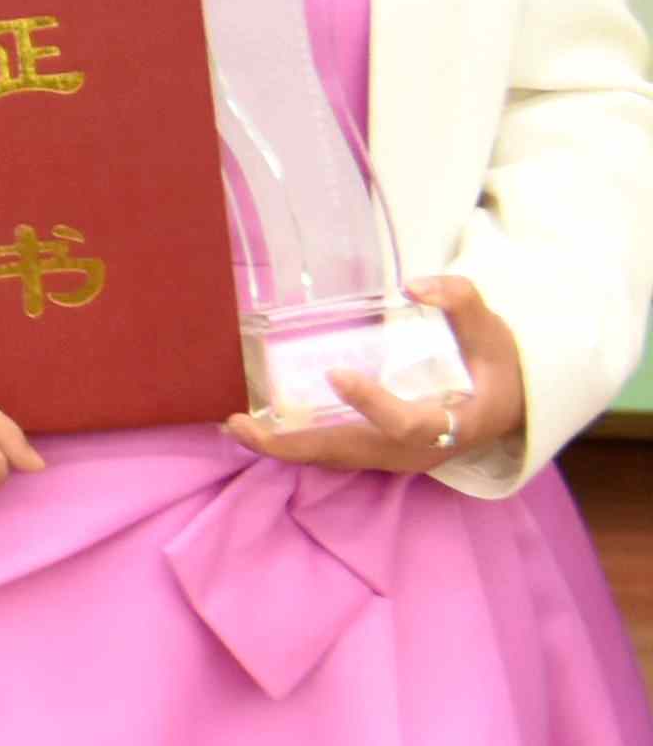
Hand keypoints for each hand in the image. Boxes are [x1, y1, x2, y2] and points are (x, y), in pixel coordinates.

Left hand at [232, 267, 529, 483]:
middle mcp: (421, 451)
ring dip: (284, 447)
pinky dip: (295, 444)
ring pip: (336, 459)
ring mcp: (398, 458)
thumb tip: (414, 286)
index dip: (372, 404)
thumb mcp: (491, 329)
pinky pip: (333, 454)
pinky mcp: (381, 454)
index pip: (408, 424)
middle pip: (354, 453)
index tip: (336, 373)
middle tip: (244, 423)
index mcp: (456, 424)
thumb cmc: (497, 365)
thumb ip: (461, 301)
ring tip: (236, 427)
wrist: (508, 405)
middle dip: (296, 443)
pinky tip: (256, 429)